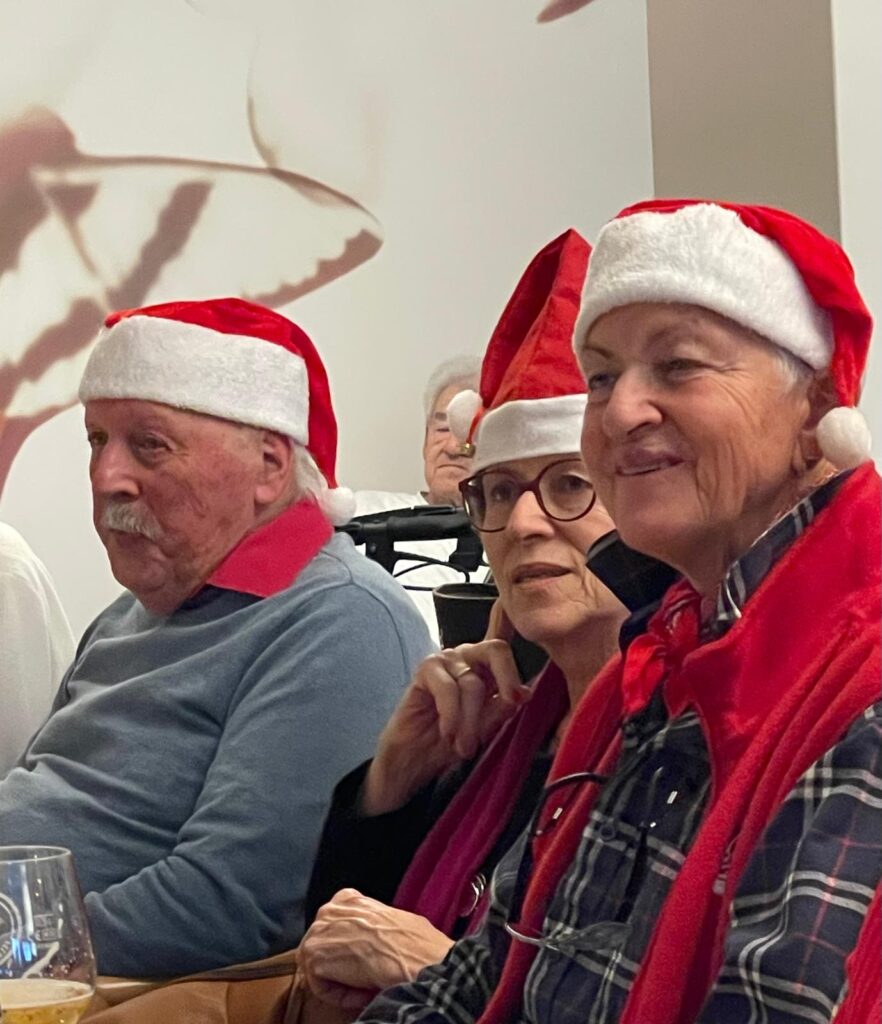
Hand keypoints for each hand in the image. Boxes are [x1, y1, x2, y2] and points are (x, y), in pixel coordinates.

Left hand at [299, 889, 454, 1008]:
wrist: (417, 956)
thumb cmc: (413, 942)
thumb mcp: (388, 919)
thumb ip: (368, 924)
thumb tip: (367, 942)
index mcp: (347, 899)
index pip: (334, 931)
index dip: (351, 953)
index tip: (370, 965)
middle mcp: (328, 910)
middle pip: (324, 950)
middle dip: (342, 968)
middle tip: (367, 980)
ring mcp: (318, 931)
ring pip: (321, 968)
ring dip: (343, 983)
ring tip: (368, 987)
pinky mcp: (314, 955)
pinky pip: (320, 986)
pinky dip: (341, 996)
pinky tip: (363, 992)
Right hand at [362, 603, 530, 814]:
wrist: (412, 760)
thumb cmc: (447, 743)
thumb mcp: (482, 730)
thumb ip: (500, 709)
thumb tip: (524, 693)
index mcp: (486, 669)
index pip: (506, 655)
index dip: (516, 672)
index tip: (521, 698)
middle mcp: (467, 659)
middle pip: (495, 650)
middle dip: (505, 680)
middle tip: (509, 705)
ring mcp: (445, 661)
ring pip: (472, 683)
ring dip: (471, 721)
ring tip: (465, 746)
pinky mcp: (425, 670)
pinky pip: (448, 689)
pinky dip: (451, 715)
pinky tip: (447, 733)